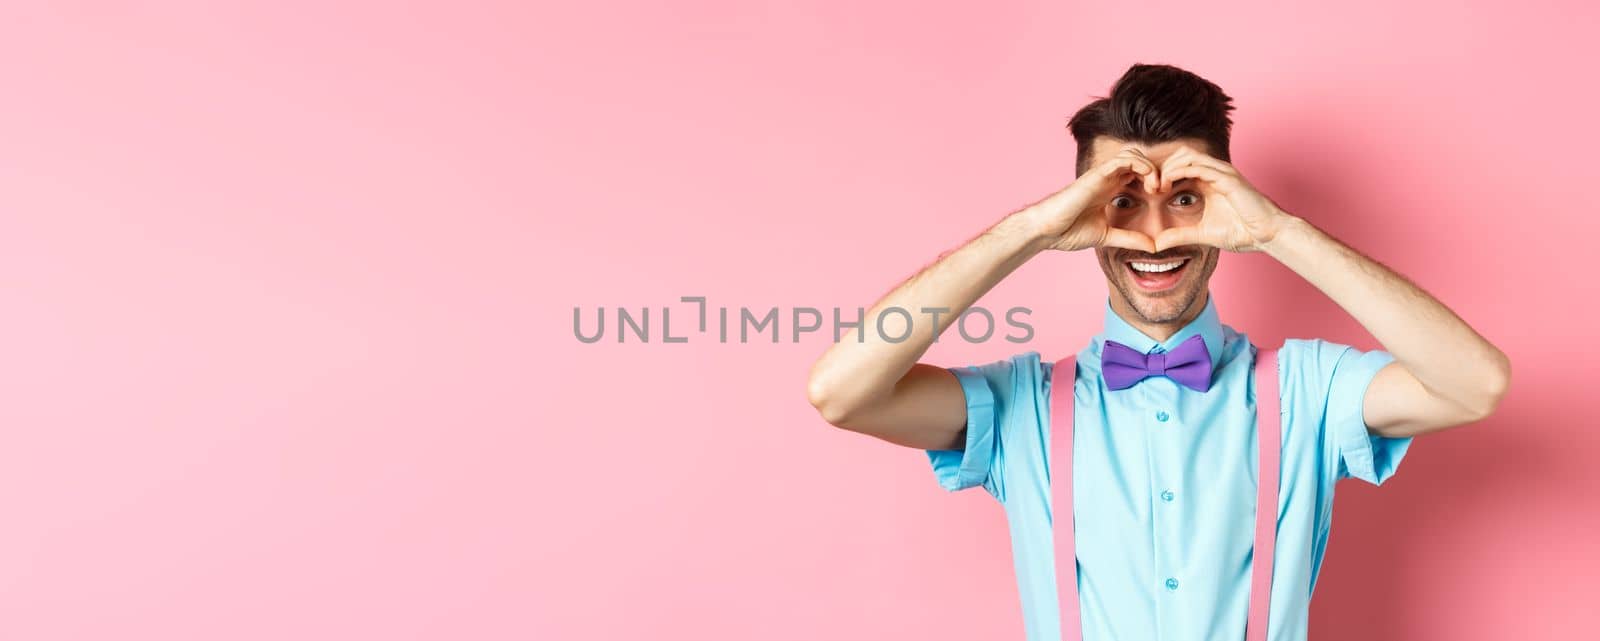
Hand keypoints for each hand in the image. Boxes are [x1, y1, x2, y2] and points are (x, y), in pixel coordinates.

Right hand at [1024, 147, 1159, 252]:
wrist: (1047, 230)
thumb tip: (1152, 247)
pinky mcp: (1097, 175)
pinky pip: (1123, 159)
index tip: (1162, 196)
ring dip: (1150, 166)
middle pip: (1138, 159)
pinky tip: (1148, 182)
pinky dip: (1141, 165)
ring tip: (1156, 186)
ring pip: (1133, 154)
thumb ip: (1129, 239)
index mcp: (1109, 190)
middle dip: (1155, 170)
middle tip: (1163, 190)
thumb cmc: (1068, 231)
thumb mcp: (1107, 236)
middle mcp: (1107, 179)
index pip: (1137, 173)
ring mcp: (1102, 175)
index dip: (1153, 179)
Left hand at [1151, 146, 1290, 252]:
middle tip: (1150, 188)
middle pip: (1181, 155)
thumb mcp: (1202, 234)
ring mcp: (1222, 173)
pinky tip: (1168, 184)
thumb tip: (1157, 244)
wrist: (1266, 235)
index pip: (1180, 166)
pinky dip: (1179, 171)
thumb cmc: (1241, 232)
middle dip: (1162, 168)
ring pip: (1187, 156)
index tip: (1149, 192)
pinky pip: (1198, 165)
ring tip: (1157, 186)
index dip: (1162, 175)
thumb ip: (1180, 235)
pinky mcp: (1227, 178)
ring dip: (1168, 168)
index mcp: (1209, 181)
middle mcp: (1215, 173)